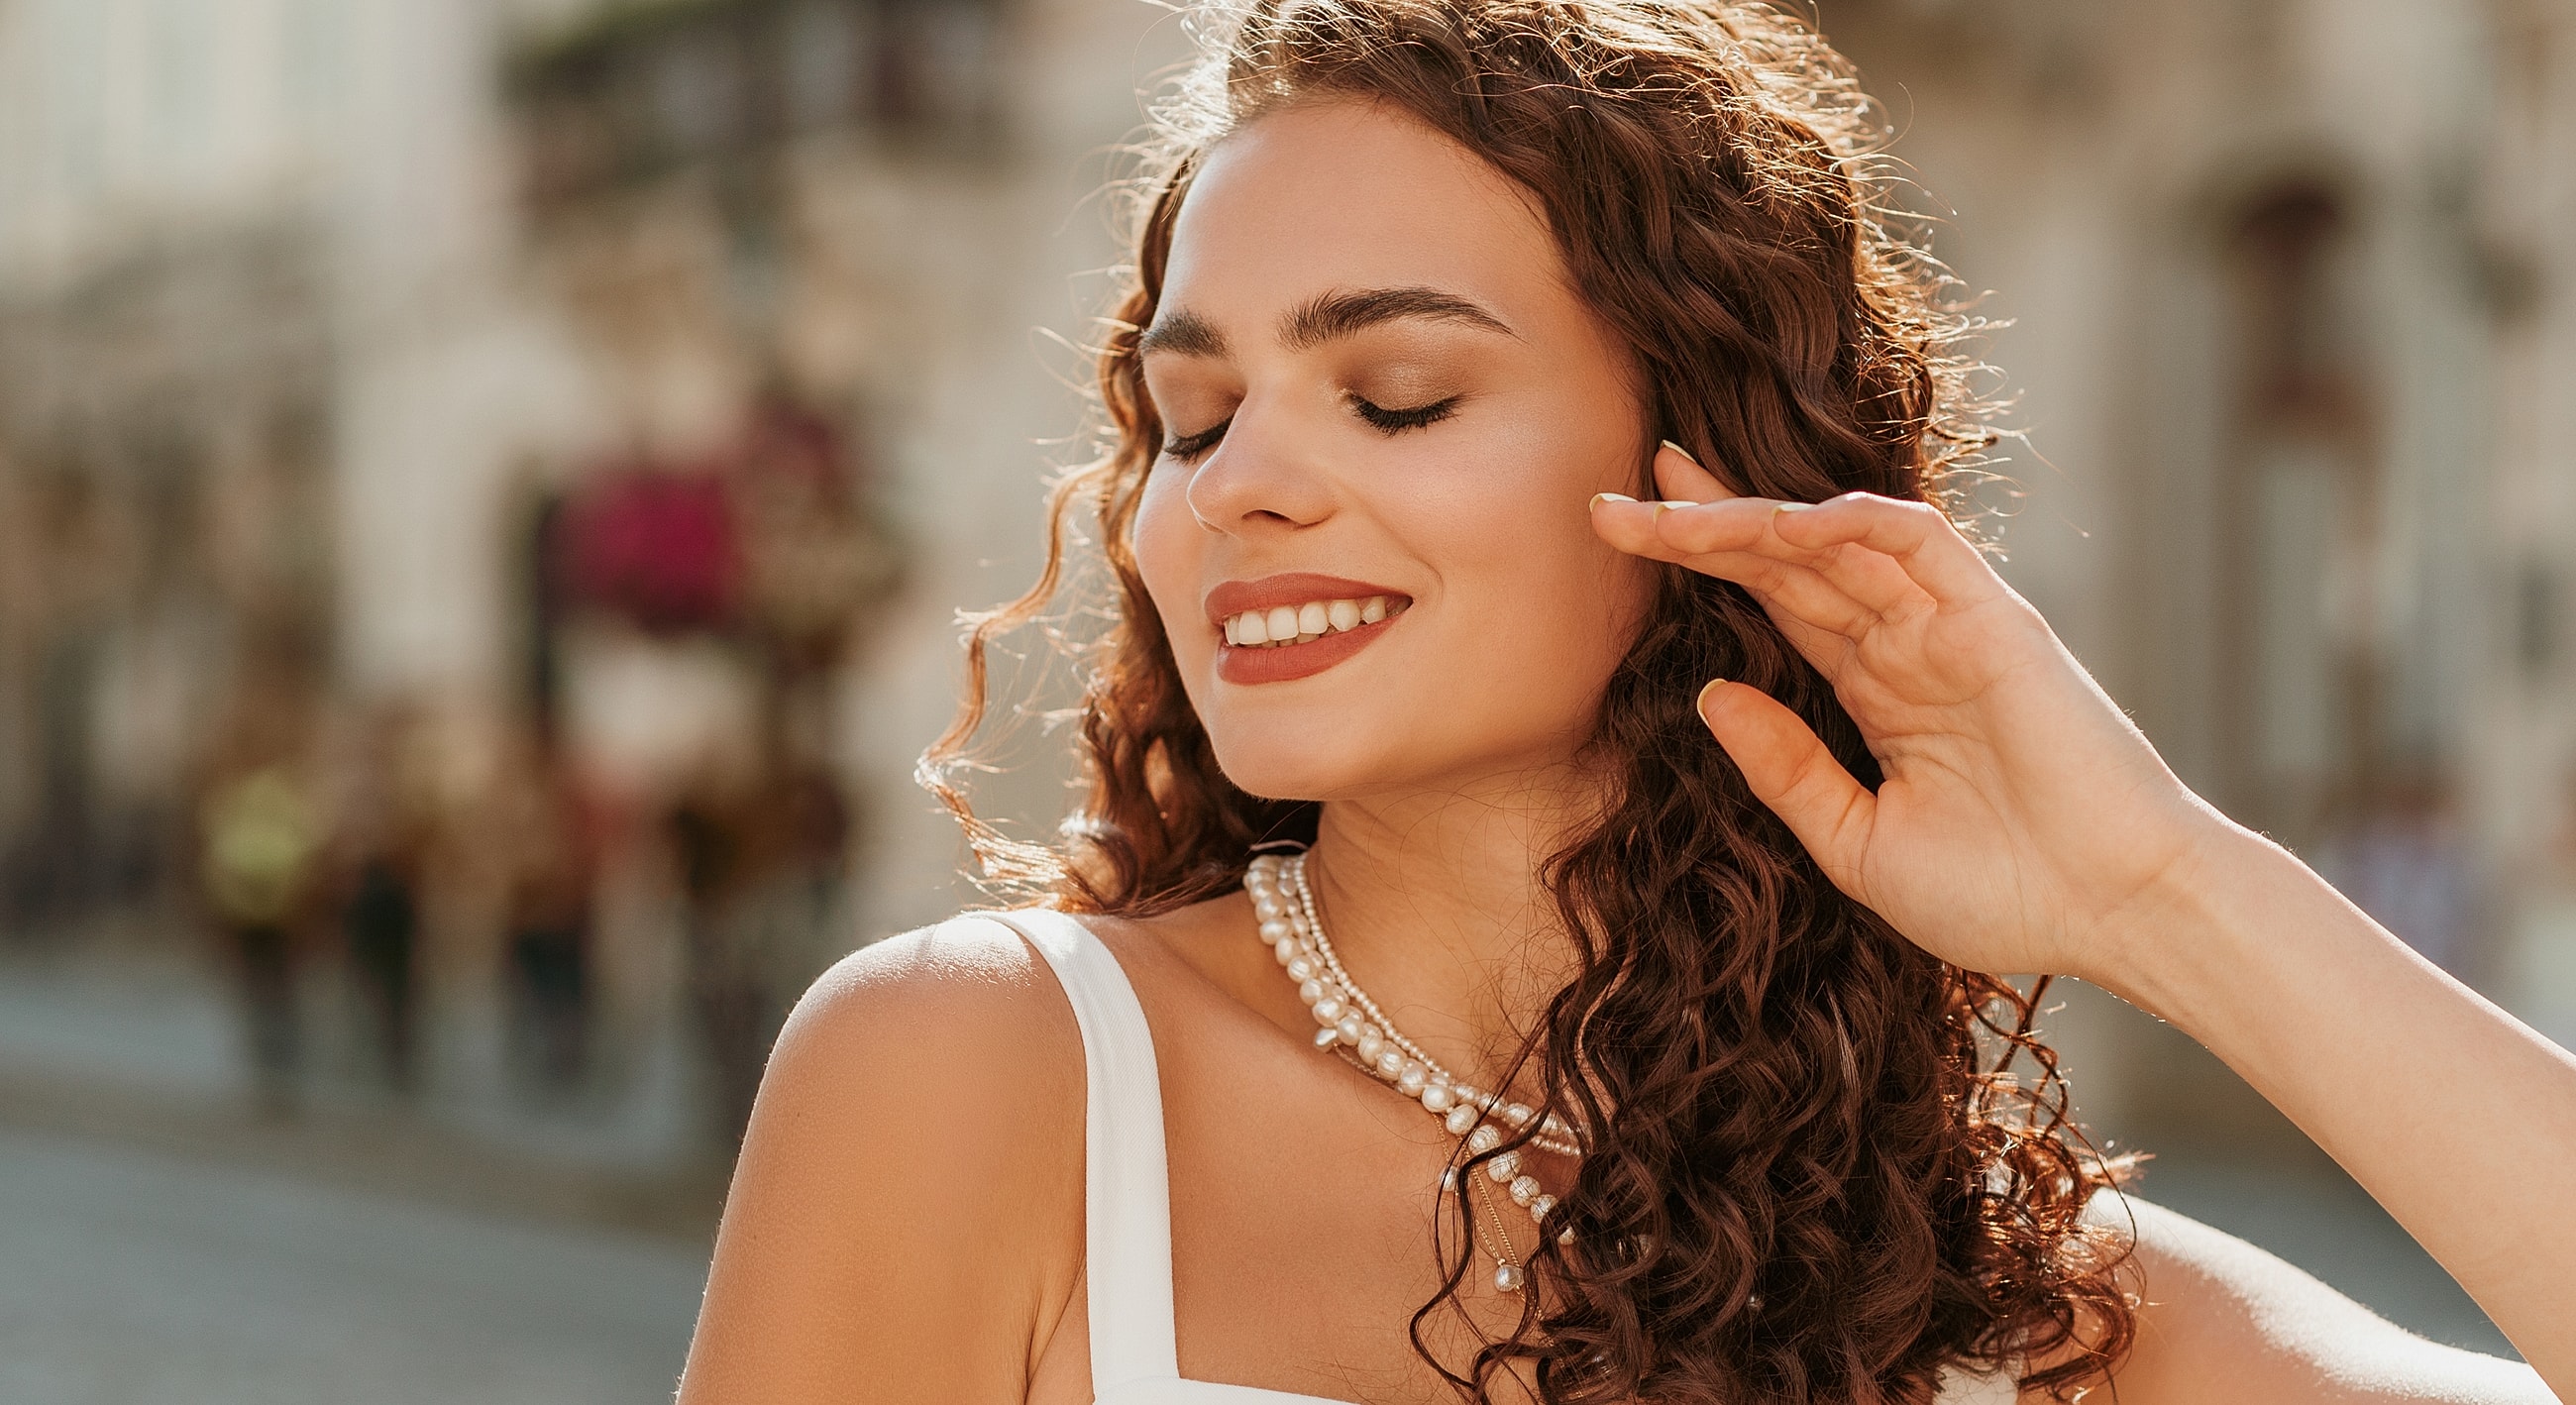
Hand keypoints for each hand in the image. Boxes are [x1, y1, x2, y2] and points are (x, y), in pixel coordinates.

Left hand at [1590, 444, 2222, 981]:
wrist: (2114, 914)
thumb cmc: (2005, 894)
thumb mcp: (1857, 843)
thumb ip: (1785, 770)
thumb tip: (1708, 694)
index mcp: (1877, 692)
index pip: (1775, 603)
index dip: (1703, 566)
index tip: (1623, 540)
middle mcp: (1906, 645)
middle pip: (1787, 559)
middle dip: (1700, 523)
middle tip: (1611, 497)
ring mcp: (1948, 626)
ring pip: (1833, 542)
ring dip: (1748, 517)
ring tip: (1661, 502)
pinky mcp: (1993, 619)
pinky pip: (1916, 543)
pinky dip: (1847, 521)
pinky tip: (1777, 520)